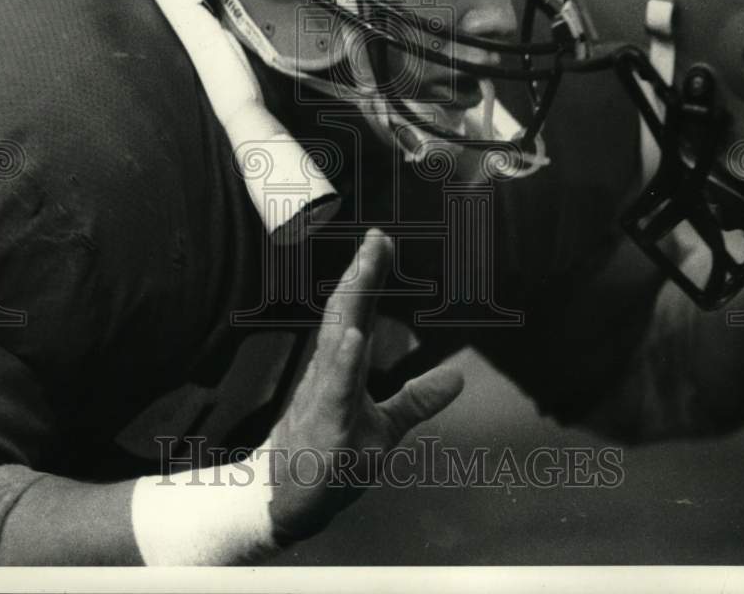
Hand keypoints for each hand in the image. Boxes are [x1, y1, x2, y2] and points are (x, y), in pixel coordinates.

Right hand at [265, 228, 463, 542]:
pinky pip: (336, 392)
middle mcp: (330, 374)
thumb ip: (417, 399)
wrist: (287, 505)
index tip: (381, 241)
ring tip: (365, 269)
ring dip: (353, 304)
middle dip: (362, 275)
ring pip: (339, 342)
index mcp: (341, 367)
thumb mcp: (386, 428)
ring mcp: (326, 399)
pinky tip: (354, 338)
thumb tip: (457, 377)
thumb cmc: (331, 462)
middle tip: (377, 237)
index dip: (369, 277)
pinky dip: (344, 364)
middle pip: (346, 314)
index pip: (356, 313)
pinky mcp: (328, 429)